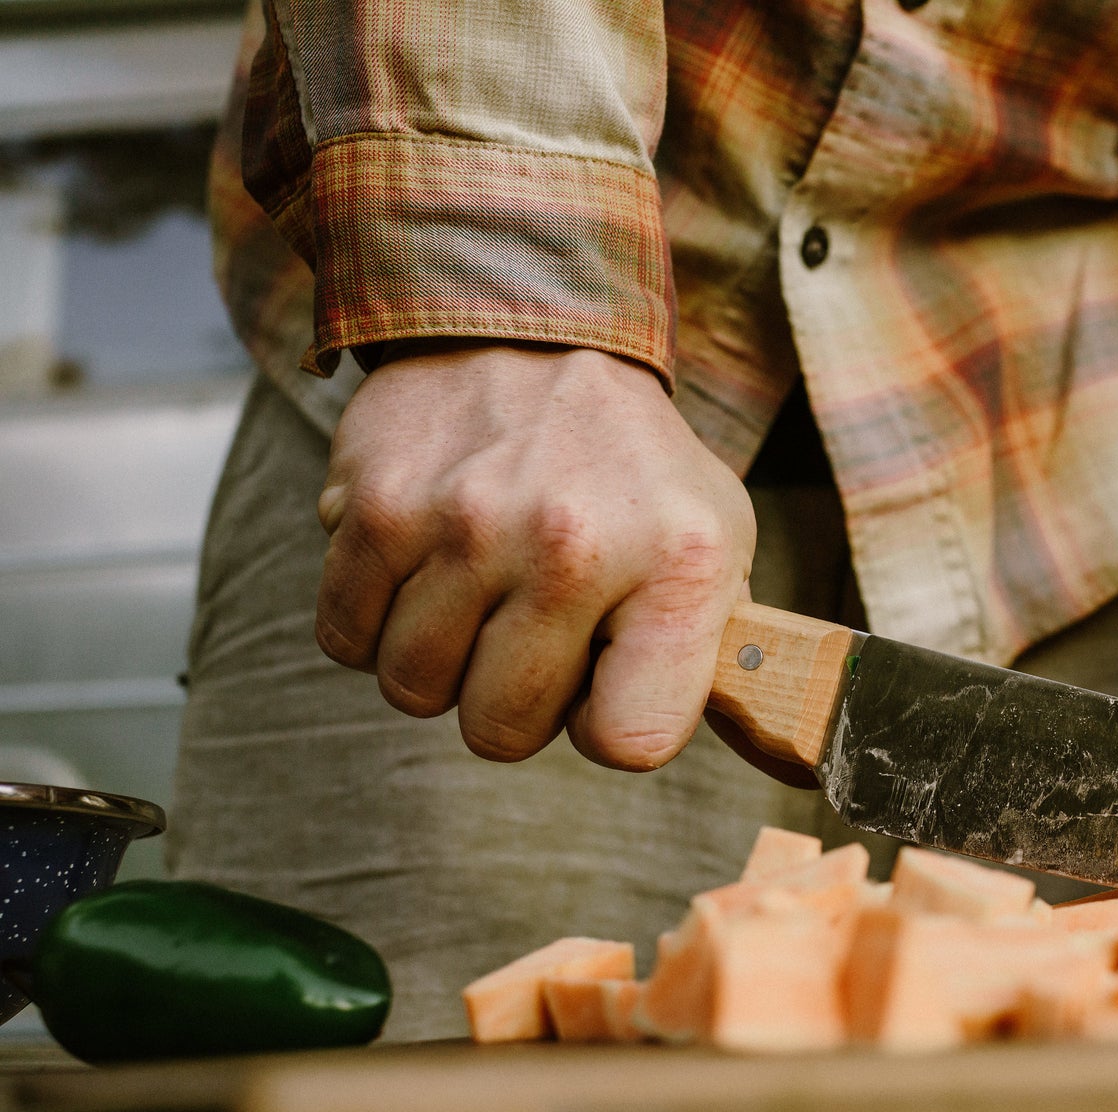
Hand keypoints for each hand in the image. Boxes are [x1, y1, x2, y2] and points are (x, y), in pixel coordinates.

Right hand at [315, 343, 754, 769]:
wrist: (532, 330)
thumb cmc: (631, 467)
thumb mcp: (718, 543)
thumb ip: (715, 654)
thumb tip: (739, 741)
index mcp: (677, 566)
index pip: (629, 742)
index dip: (607, 729)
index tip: (604, 683)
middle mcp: (571, 544)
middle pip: (500, 730)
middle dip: (511, 701)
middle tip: (533, 631)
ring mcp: (467, 523)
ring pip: (412, 688)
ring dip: (439, 662)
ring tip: (481, 594)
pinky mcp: (378, 504)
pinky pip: (344, 637)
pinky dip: (374, 622)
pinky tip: (424, 571)